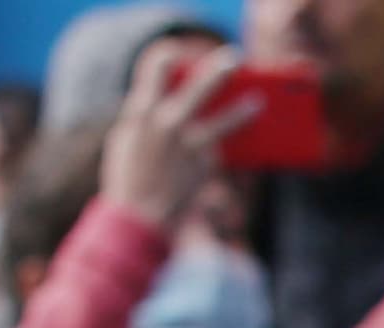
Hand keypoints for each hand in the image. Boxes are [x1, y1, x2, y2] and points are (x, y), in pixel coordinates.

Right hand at [102, 45, 251, 230]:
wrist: (137, 218)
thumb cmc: (128, 180)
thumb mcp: (125, 142)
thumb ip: (143, 121)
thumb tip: (160, 107)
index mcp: (140, 112)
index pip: (155, 68)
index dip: (169, 58)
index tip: (179, 54)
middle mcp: (166, 123)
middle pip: (200, 86)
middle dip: (219, 70)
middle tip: (234, 59)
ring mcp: (188, 145)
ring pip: (224, 122)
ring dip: (243, 111)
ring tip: (259, 103)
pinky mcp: (205, 168)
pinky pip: (221, 153)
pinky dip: (230, 151)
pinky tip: (241, 148)